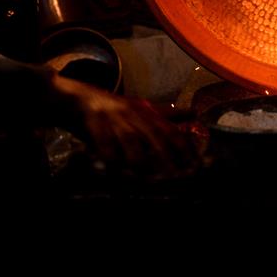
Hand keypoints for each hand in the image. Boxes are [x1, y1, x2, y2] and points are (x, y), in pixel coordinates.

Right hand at [48, 74, 196, 177]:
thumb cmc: (117, 109)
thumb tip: (195, 112)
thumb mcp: (142, 109)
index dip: (184, 146)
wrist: (80, 98)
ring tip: (148, 178)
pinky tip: (116, 173)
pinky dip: (111, 159)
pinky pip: (104, 144)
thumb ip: (167, 115)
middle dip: (167, 155)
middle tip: (176, 176)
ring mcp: (114, 117)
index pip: (170, 129)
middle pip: (154, 134)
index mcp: (147, 112)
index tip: (195, 164)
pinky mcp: (94, 122)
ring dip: (139, 159)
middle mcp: (134, 113)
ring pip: (130, 139)